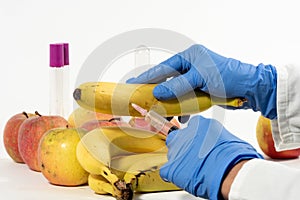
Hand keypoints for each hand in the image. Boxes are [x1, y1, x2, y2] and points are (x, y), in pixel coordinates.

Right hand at [127, 44, 276, 118]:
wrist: (250, 89)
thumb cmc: (228, 78)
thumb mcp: (201, 79)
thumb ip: (178, 86)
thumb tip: (157, 92)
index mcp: (190, 57)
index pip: (164, 68)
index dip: (148, 77)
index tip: (134, 83)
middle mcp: (191, 66)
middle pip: (168, 80)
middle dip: (156, 90)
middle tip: (140, 96)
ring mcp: (196, 79)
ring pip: (177, 91)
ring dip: (170, 102)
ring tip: (159, 110)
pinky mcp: (201, 90)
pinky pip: (187, 99)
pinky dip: (184, 108)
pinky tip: (181, 117)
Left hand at [159, 115, 262, 199]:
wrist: (230, 171)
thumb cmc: (233, 156)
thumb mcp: (226, 136)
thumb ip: (213, 135)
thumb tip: (213, 140)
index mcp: (198, 123)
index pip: (190, 127)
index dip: (195, 137)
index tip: (198, 143)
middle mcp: (184, 134)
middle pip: (178, 138)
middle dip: (184, 146)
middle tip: (194, 156)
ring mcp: (177, 150)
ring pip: (173, 154)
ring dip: (180, 160)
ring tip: (194, 169)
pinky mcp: (171, 167)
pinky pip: (166, 170)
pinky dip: (172, 174)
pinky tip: (183, 177)